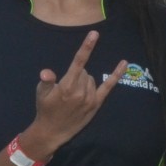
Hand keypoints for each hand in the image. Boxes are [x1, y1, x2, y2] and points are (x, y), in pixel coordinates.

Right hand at [26, 31, 125, 158]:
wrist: (52, 131)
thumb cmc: (45, 109)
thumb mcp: (41, 93)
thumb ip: (46, 81)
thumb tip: (46, 73)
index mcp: (67, 86)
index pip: (79, 62)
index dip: (87, 47)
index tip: (94, 34)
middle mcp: (81, 91)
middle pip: (84, 71)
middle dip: (76, 75)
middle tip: (65, 89)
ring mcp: (90, 98)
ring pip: (91, 79)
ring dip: (84, 82)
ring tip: (72, 95)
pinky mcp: (96, 104)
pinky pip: (109, 87)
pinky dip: (117, 75)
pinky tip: (124, 63)